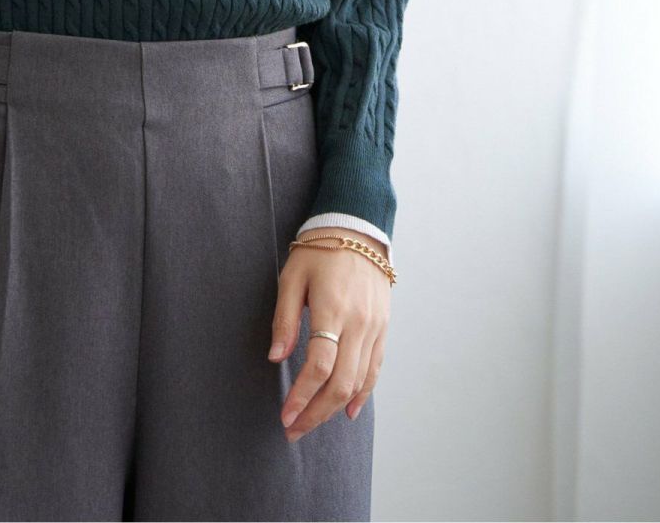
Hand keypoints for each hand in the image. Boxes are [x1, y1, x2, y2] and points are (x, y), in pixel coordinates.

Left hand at [268, 228, 390, 439]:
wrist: (358, 230)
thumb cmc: (319, 251)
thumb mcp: (292, 277)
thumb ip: (284, 318)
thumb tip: (276, 357)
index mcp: (333, 310)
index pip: (319, 366)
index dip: (301, 396)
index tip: (285, 415)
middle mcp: (359, 324)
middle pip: (340, 383)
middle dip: (316, 412)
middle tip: (294, 429)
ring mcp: (374, 328)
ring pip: (358, 382)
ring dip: (334, 409)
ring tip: (312, 421)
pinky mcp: (383, 329)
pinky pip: (375, 369)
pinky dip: (362, 393)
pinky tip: (347, 410)